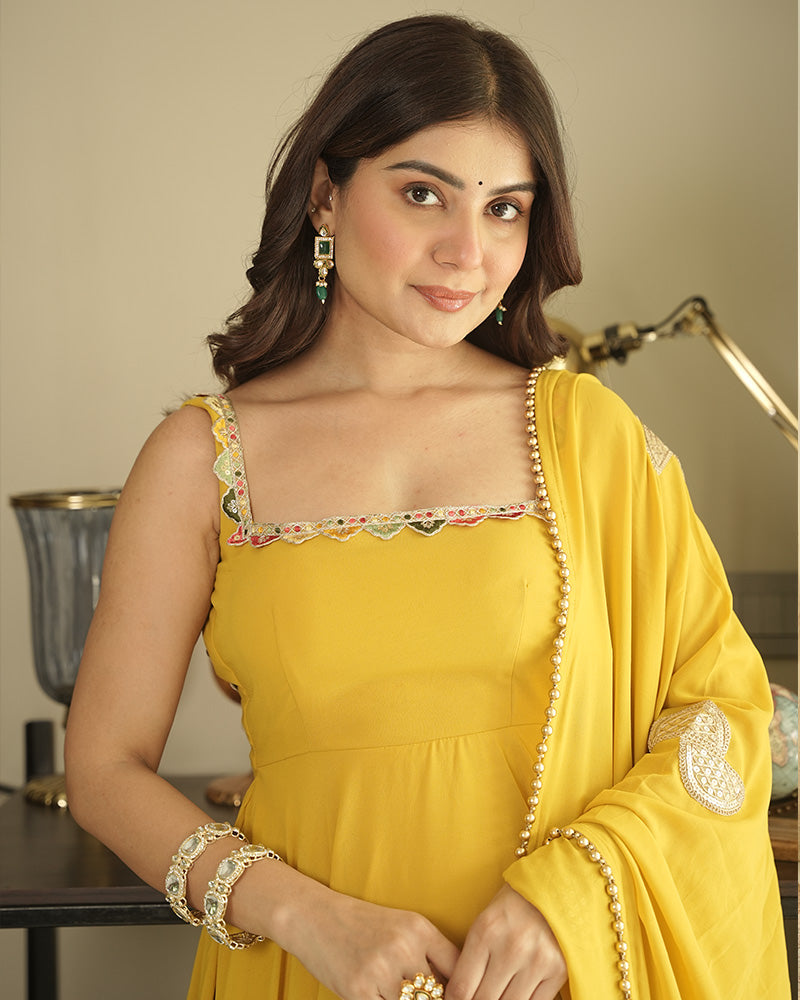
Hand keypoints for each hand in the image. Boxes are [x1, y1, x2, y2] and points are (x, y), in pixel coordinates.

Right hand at [282, 883, 459, 999]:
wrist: (314, 916)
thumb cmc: (362, 924)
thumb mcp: (401, 926)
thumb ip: (429, 953)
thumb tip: (456, 988)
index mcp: (419, 928)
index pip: (458, 969)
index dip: (464, 992)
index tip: (463, 999)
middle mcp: (403, 946)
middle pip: (437, 994)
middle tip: (428, 999)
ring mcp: (381, 969)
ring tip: (403, 996)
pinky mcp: (358, 990)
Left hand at [444, 885, 565, 999]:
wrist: (552, 887)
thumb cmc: (511, 906)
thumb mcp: (484, 922)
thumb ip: (471, 958)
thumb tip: (459, 996)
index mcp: (486, 931)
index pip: (461, 988)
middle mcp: (511, 947)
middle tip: (476, 998)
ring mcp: (537, 960)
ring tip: (497, 994)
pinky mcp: (558, 970)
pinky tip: (515, 995)